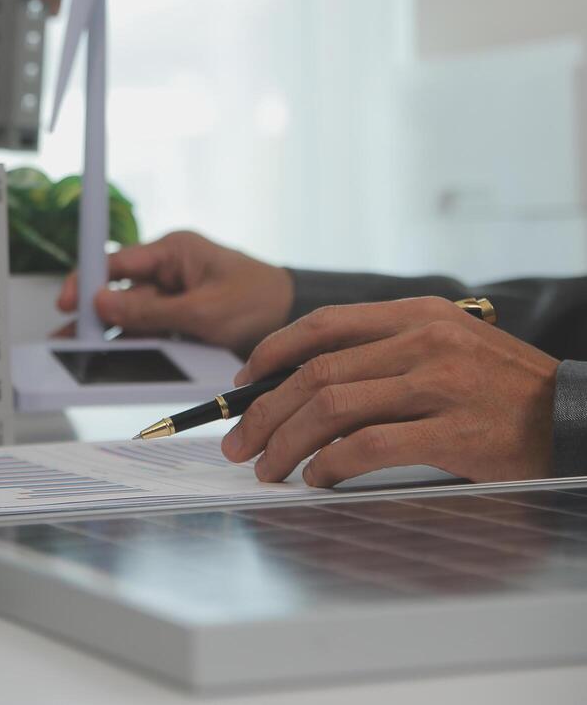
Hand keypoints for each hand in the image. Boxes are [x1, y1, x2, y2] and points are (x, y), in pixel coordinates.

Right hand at [56, 231, 293, 354]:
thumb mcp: (203, 311)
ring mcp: (173, 298)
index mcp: (173, 252)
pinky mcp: (181, 321)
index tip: (68, 302)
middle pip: (118, 295)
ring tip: (79, 357)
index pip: (116, 262)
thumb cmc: (260, 300)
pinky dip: (133, 347)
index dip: (87, 280)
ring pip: (130, 318)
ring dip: (109, 337)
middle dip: (92, 317)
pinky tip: (113, 362)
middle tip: (65, 340)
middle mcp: (168, 272)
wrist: (298, 318)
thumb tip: (101, 305)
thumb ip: (149, 312)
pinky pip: (149, 333)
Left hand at [221, 298, 558, 486]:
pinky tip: (316, 479)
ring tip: (267, 467)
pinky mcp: (454, 432)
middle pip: (315, 372)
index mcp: (416, 314)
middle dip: (264, 410)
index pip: (323, 326)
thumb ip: (386, 352)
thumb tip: (305, 383)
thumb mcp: (447, 345)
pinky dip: (330, 465)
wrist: (577, 415)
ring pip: (331, 409)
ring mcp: (439, 385)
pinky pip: (369, 447)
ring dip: (286, 442)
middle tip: (239, 442)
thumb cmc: (505, 388)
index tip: (242, 382)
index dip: (271, 353)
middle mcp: (423, 342)